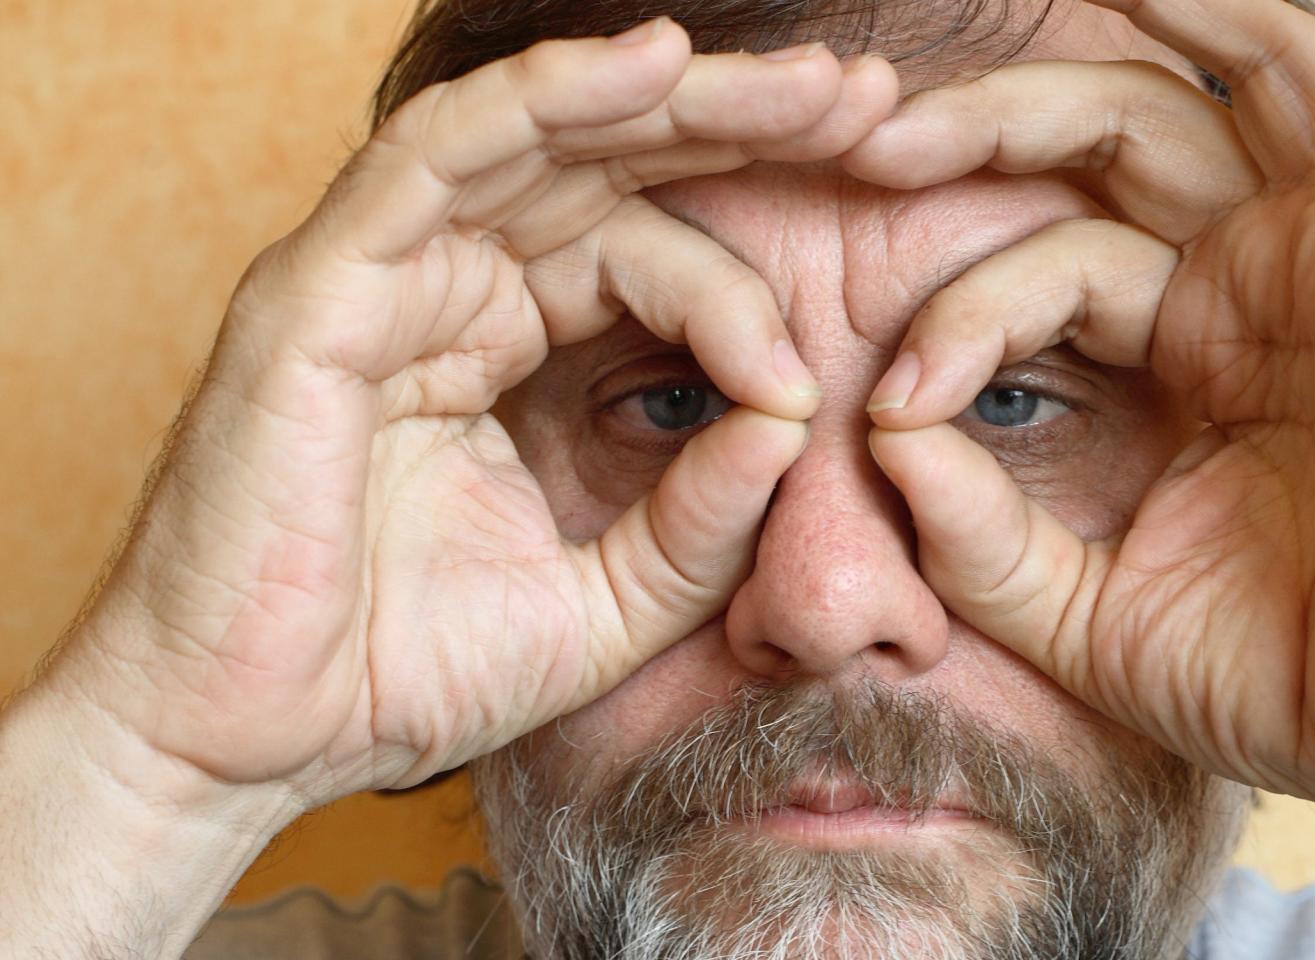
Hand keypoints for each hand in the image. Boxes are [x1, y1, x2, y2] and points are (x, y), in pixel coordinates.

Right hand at [46, 20, 899, 808]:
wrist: (251, 745)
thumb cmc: (402, 670)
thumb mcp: (603, 605)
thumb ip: (698, 523)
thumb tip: (791, 424)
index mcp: (503, 344)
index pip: (644, 259)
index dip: (746, 286)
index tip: (815, 360)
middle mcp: (448, 288)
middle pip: (611, 169)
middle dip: (745, 129)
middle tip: (872, 102)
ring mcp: (384, 279)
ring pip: (543, 140)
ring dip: (680, 99)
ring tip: (815, 80)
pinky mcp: (322, 288)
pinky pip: (440, 160)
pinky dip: (544, 104)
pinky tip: (656, 65)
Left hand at [847, 0, 1314, 833]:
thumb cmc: (1274, 673)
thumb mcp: (1083, 610)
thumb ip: (978, 535)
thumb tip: (883, 436)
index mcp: (1192, 346)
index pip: (1053, 260)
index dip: (957, 310)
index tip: (889, 407)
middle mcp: (1261, 281)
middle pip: (1127, 136)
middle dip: (1002, 115)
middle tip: (879, 135)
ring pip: (1246, 88)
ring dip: (1166, 15)